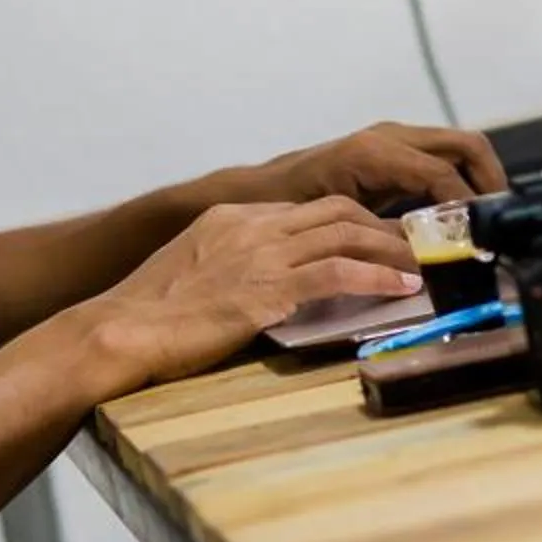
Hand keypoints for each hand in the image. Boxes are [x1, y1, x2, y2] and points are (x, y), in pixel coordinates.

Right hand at [84, 198, 422, 389]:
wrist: (119, 332)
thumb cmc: (147, 317)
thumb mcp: (192, 273)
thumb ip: (230, 267)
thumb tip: (259, 288)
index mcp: (233, 218)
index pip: (308, 209)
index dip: (352, 221)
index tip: (379, 237)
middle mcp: (252, 226)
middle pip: (338, 211)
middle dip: (383, 227)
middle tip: (416, 245)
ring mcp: (261, 255)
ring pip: (347, 235)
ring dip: (392, 249)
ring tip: (422, 264)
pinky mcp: (268, 289)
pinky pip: (338, 274)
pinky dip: (377, 278)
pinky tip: (403, 288)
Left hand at [252, 122, 508, 212]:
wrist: (264, 191)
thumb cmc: (294, 209)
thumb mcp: (340, 224)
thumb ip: (386, 235)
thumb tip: (431, 255)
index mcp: (376, 153)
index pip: (443, 173)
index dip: (468, 206)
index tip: (482, 237)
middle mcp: (392, 137)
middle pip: (466, 145)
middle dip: (491, 181)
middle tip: (501, 222)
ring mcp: (396, 139)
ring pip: (461, 148)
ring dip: (481, 180)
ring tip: (489, 221)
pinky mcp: (398, 149)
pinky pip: (445, 157)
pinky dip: (463, 180)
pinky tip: (463, 215)